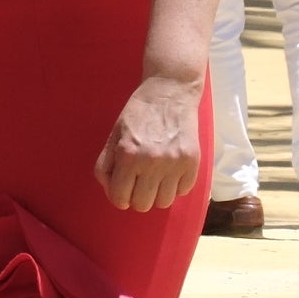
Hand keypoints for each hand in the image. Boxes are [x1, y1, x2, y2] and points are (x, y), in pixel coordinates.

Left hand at [96, 73, 202, 213]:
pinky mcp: (193, 162)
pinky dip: (175, 187)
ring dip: (157, 194)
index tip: (122, 190)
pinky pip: (183, 191)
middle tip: (139, 183)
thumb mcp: (113, 136)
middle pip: (142, 204)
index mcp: (128, 156)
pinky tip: (170, 171)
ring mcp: (175, 164)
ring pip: (164, 202)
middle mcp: (152, 162)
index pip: (120, 197)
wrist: (170, 93)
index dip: (119, 197)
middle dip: (137, 197)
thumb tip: (111, 190)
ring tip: (156, 178)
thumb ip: (105, 165)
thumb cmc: (138, 114)